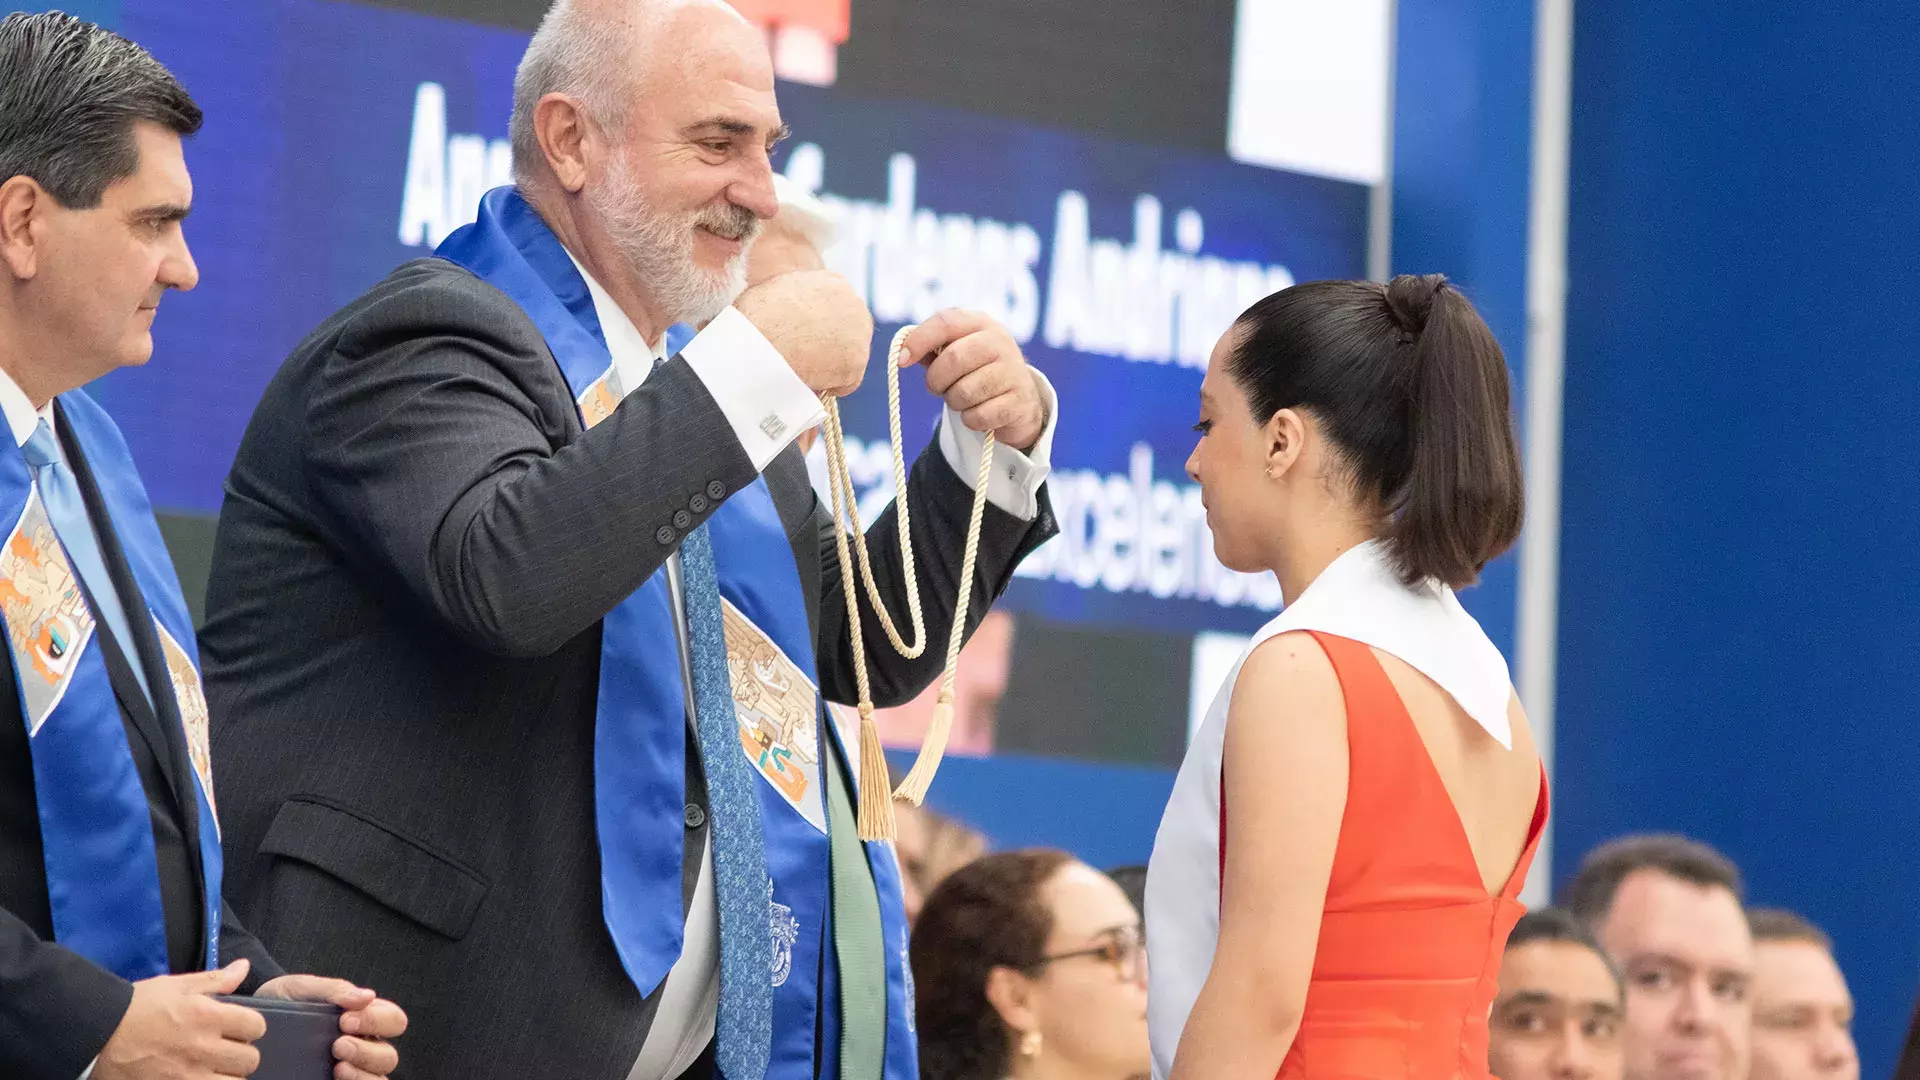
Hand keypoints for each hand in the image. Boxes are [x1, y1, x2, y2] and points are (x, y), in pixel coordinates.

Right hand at [96, 960, 265, 1079]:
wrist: (96, 1035)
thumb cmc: (136, 1008)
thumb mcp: (176, 986)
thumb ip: (215, 980)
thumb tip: (243, 968)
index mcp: (207, 1016)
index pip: (256, 1026)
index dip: (249, 1026)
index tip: (237, 1027)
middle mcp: (202, 1048)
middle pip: (249, 1060)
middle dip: (240, 1053)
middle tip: (224, 1050)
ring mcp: (188, 1077)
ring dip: (227, 1075)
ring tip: (212, 1068)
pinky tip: (198, 1077)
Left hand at [256, 975, 407, 1079]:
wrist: (247, 1029)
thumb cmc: (281, 1003)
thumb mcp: (301, 988)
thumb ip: (333, 989)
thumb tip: (366, 996)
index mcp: (363, 1018)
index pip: (393, 1021)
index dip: (378, 1020)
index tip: (346, 1019)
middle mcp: (363, 1047)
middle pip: (389, 1057)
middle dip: (367, 1050)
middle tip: (338, 1045)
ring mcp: (350, 1071)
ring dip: (363, 1074)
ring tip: (337, 1067)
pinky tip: (333, 1078)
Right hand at [734, 269, 873, 397]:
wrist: (762, 342)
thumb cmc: (757, 317)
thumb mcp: (775, 291)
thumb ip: (795, 298)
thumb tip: (789, 310)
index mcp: (833, 281)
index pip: (838, 307)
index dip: (822, 326)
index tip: (808, 338)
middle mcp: (853, 303)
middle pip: (849, 331)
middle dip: (832, 346)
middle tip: (806, 358)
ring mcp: (859, 333)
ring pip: (849, 357)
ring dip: (830, 367)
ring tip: (803, 371)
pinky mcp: (857, 362)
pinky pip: (846, 382)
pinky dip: (830, 387)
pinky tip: (810, 382)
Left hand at [899, 309, 1049, 450]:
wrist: (1019, 398)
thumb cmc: (976, 371)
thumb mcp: (957, 351)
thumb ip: (930, 348)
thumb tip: (903, 354)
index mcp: (980, 322)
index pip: (945, 322)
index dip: (919, 340)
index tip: (902, 360)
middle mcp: (1000, 342)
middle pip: (953, 359)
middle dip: (936, 380)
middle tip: (937, 387)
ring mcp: (1013, 371)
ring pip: (964, 392)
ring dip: (954, 402)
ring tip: (962, 398)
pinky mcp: (1018, 401)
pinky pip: (978, 416)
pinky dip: (970, 420)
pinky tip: (979, 412)